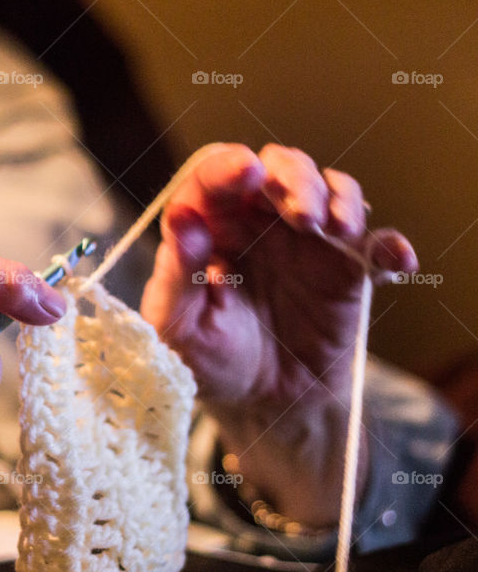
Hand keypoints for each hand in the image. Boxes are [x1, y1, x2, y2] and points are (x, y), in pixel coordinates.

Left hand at [140, 143, 416, 525]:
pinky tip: (394, 260)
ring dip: (339, 198)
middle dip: (294, 178)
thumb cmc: (207, 360)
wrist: (260, 404)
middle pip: (280, 167)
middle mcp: (258, 222)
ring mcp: (307, 242)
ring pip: (330, 189)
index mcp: (210, 227)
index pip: (215, 178)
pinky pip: (376, 245)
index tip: (245, 171)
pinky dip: (389, 245)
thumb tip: (182, 217)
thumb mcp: (177, 327)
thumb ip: (177, 274)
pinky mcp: (347, 270)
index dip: (228, 166)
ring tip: (336, 230)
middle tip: (300, 215)